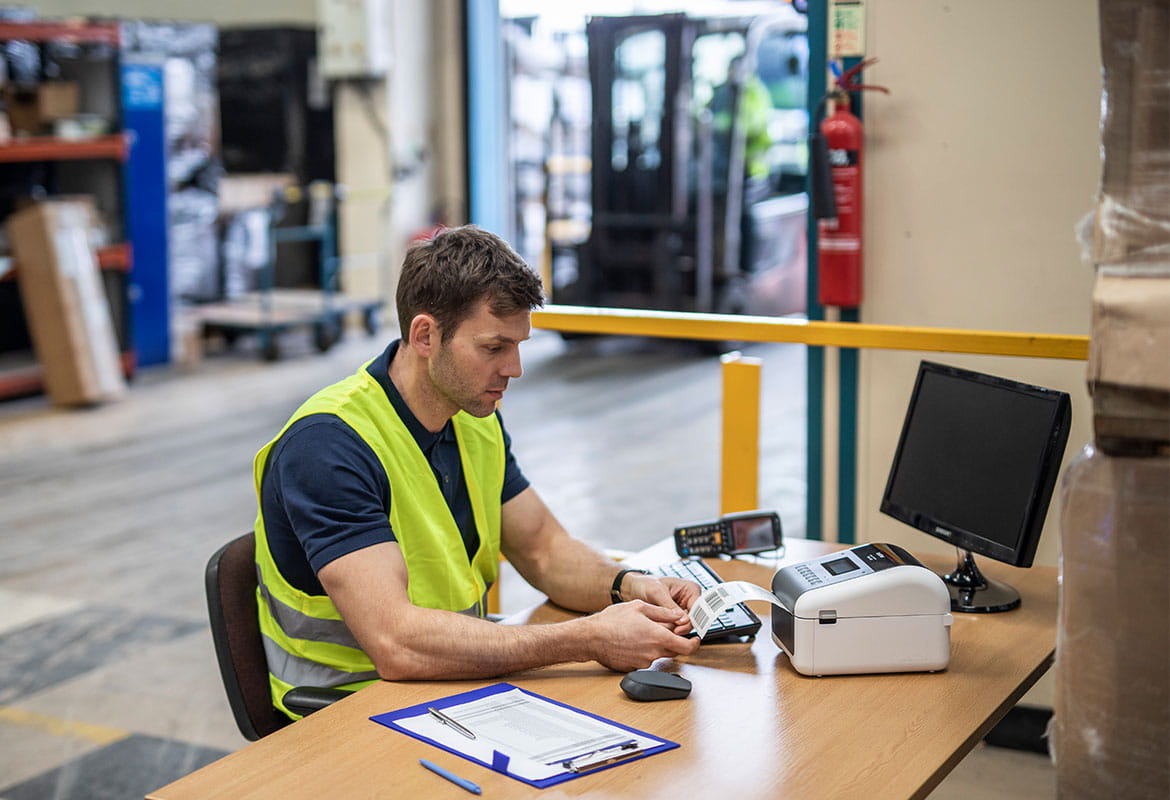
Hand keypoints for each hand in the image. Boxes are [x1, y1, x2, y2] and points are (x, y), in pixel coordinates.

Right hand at [584, 601, 700, 671]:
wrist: (590, 637)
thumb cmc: (611, 621)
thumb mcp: (639, 607)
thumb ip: (663, 612)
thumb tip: (679, 616)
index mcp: (658, 636)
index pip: (686, 647)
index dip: (694, 643)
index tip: (695, 639)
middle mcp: (653, 652)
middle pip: (673, 651)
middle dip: (672, 640)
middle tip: (662, 628)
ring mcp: (643, 662)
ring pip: (658, 654)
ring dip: (656, 645)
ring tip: (639, 631)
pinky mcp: (633, 668)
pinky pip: (645, 660)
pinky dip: (643, 651)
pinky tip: (631, 641)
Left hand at [622, 574, 701, 634]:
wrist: (635, 589)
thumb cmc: (646, 584)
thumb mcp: (657, 592)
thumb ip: (670, 606)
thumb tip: (684, 620)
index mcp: (691, 590)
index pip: (698, 608)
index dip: (691, 620)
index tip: (679, 628)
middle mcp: (691, 601)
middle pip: (694, 620)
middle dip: (683, 627)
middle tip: (671, 633)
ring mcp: (684, 611)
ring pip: (687, 626)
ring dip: (676, 630)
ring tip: (663, 630)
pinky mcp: (677, 619)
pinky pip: (678, 628)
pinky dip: (671, 631)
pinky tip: (662, 631)